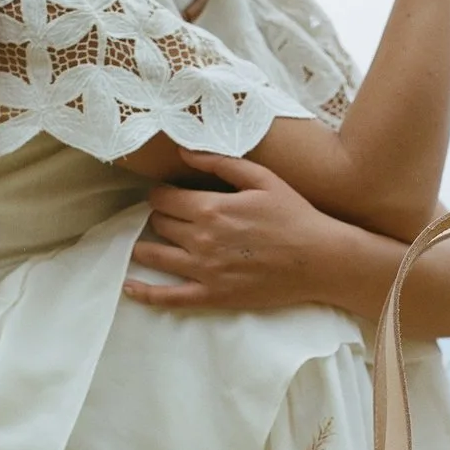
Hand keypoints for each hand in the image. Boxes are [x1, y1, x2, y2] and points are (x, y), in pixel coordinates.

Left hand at [123, 151, 341, 311]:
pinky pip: (169, 298)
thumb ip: (220, 162)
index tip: (169, 195)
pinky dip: (145, 293)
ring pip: (155, 255)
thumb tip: (183, 152)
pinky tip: (129, 287)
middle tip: (171, 218)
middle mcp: (202, 239)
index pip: (164, 197)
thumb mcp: (262, 178)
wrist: (320, 261)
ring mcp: (205, 271)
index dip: (162, 194)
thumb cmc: (295, 217)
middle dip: (161, 217)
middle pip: (159, 223)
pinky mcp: (214, 296)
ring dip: (146, 247)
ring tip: (147, 245)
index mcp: (211, 208)